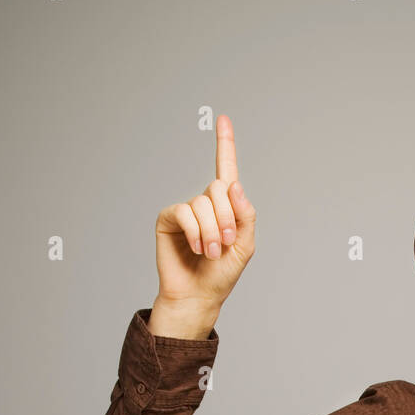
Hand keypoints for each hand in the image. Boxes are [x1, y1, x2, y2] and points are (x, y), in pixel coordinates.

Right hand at [153, 113, 255, 313]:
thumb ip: (245, 216)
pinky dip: (195, 231)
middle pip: (219, 188)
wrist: (199, 295)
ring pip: (203, 204)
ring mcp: (186, 210)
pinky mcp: (169, 218)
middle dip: (227, 218)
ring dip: (213, 232)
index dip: (225, 144)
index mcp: (226, 206)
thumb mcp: (245, 246)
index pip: (226, 170)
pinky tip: (198, 248)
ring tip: (212, 252)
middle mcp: (205, 203)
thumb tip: (234, 186)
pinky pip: (184, 212)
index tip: (223, 118)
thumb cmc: (222, 274)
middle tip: (226, 244)